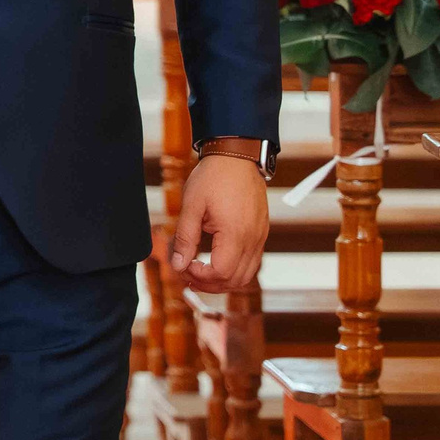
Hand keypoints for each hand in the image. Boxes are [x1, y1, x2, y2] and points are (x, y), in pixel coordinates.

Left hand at [173, 153, 268, 292]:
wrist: (237, 155)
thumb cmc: (214, 176)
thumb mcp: (192, 205)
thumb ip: (185, 238)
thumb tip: (178, 265)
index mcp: (235, 233)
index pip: (221, 273)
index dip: (200, 277)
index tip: (184, 266)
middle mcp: (253, 239)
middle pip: (235, 280)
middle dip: (209, 284)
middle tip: (187, 274)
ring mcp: (260, 236)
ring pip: (246, 275)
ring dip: (223, 280)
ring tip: (200, 273)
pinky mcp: (261, 232)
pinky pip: (252, 262)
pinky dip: (234, 269)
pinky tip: (216, 261)